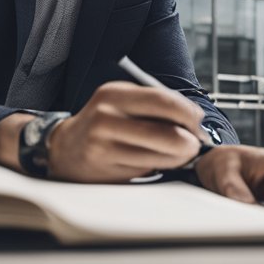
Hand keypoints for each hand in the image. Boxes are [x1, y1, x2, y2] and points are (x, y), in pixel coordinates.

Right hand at [46, 81, 205, 182]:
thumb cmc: (104, 123)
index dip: (188, 113)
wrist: (66, 147)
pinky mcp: (106, 168)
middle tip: (194, 143)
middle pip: (168, 133)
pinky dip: (161, 166)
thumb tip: (194, 120)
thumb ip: (153, 106)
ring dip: (179, 157)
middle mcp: (106, 117)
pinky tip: (156, 160)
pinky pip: (148, 168)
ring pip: (162, 155)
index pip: (163, 100)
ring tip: (178, 153)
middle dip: (190, 142)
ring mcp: (104, 144)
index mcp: (114, 94)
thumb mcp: (121, 103)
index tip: (197, 121)